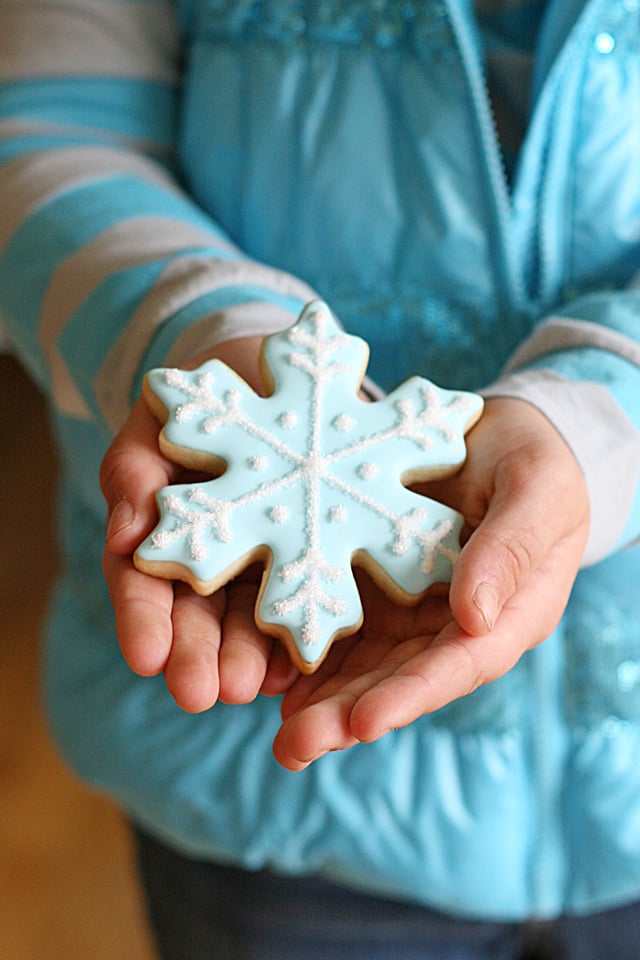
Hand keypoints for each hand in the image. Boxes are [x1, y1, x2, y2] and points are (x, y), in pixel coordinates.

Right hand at [100, 337, 298, 711]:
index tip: (146, 656)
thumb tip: (122, 534)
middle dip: (196, 657)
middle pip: (197, 620)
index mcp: (167, 537)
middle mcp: (214, 563)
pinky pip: (308, 600)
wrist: (274, 371)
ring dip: (246, 659)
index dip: (143, 622)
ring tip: (250, 687)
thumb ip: (134, 471)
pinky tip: (301, 663)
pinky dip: (299, 636)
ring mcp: (265, 565)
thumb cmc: (206, 396)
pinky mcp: (317, 556)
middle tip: (201, 692)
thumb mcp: (160, 420)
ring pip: (250, 623)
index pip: (145, 588)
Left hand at [272, 397, 589, 769]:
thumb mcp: (538, 488)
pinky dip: (310, 658)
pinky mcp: (375, 590)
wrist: (491, 437)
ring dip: (325, 704)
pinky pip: (343, 630)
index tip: (365, 723)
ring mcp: (412, 612)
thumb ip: (512, 547)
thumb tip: (476, 618)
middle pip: (404, 681)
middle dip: (351, 717)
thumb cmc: (529, 458)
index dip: (413, 694)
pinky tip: (272, 679)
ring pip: (368, 668)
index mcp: (510, 612)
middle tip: (296, 746)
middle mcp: (455, 626)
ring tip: (282, 737)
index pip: (462, 664)